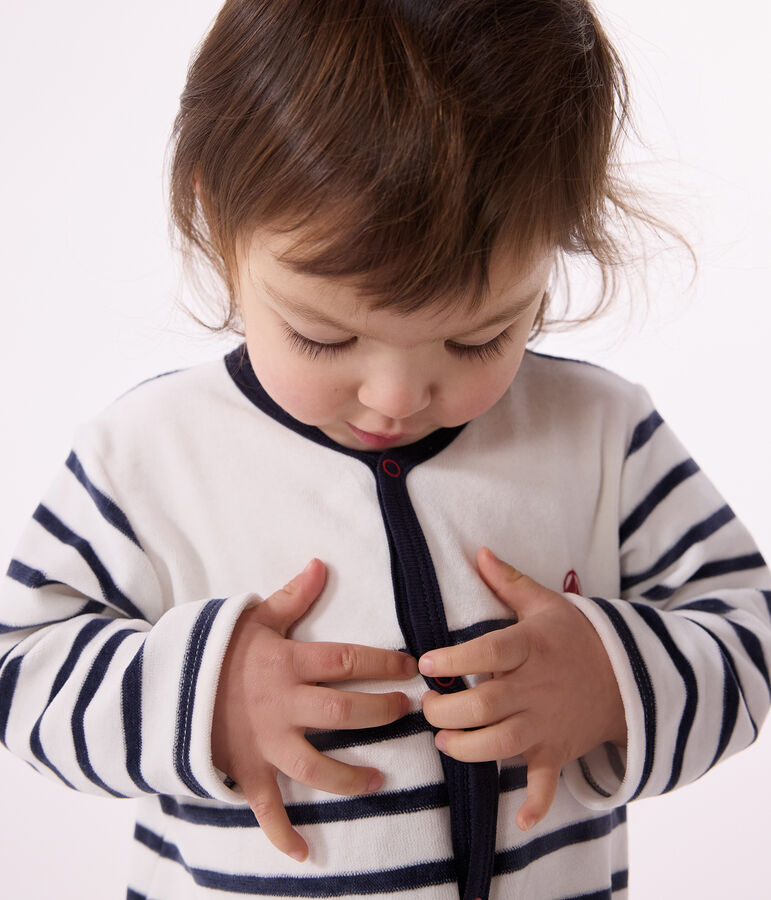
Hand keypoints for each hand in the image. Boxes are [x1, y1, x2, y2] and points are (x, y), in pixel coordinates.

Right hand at [212, 558, 416, 860]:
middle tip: (407, 712)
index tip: (411, 668)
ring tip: (378, 779)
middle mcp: (280, 705)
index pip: (346, 662)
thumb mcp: (252, 618)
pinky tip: (303, 852)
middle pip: (341, 713)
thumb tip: (321, 564)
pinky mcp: (245, 769)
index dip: (383, 664)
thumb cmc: (215, 649)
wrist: (163, 684)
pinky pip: (264, 807)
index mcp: (285, 664)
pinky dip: (281, 833)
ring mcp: (263, 742)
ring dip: (349, 778)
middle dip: (380, 713)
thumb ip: (292, 597)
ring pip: (314, 766)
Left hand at [419, 547, 625, 831]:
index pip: (489, 652)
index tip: (427, 662)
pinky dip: (537, 803)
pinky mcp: (557, 751)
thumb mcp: (546, 604)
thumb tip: (479, 551)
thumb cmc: (576, 636)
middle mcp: (536, 688)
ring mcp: (547, 724)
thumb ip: (509, 582)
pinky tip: (521, 820)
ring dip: (470, 749)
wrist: (628, 675)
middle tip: (429, 708)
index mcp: (531, 648)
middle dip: (450, 712)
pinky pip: (547, 782)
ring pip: (504, 744)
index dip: (456, 659)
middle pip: (487, 705)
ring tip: (446, 743)